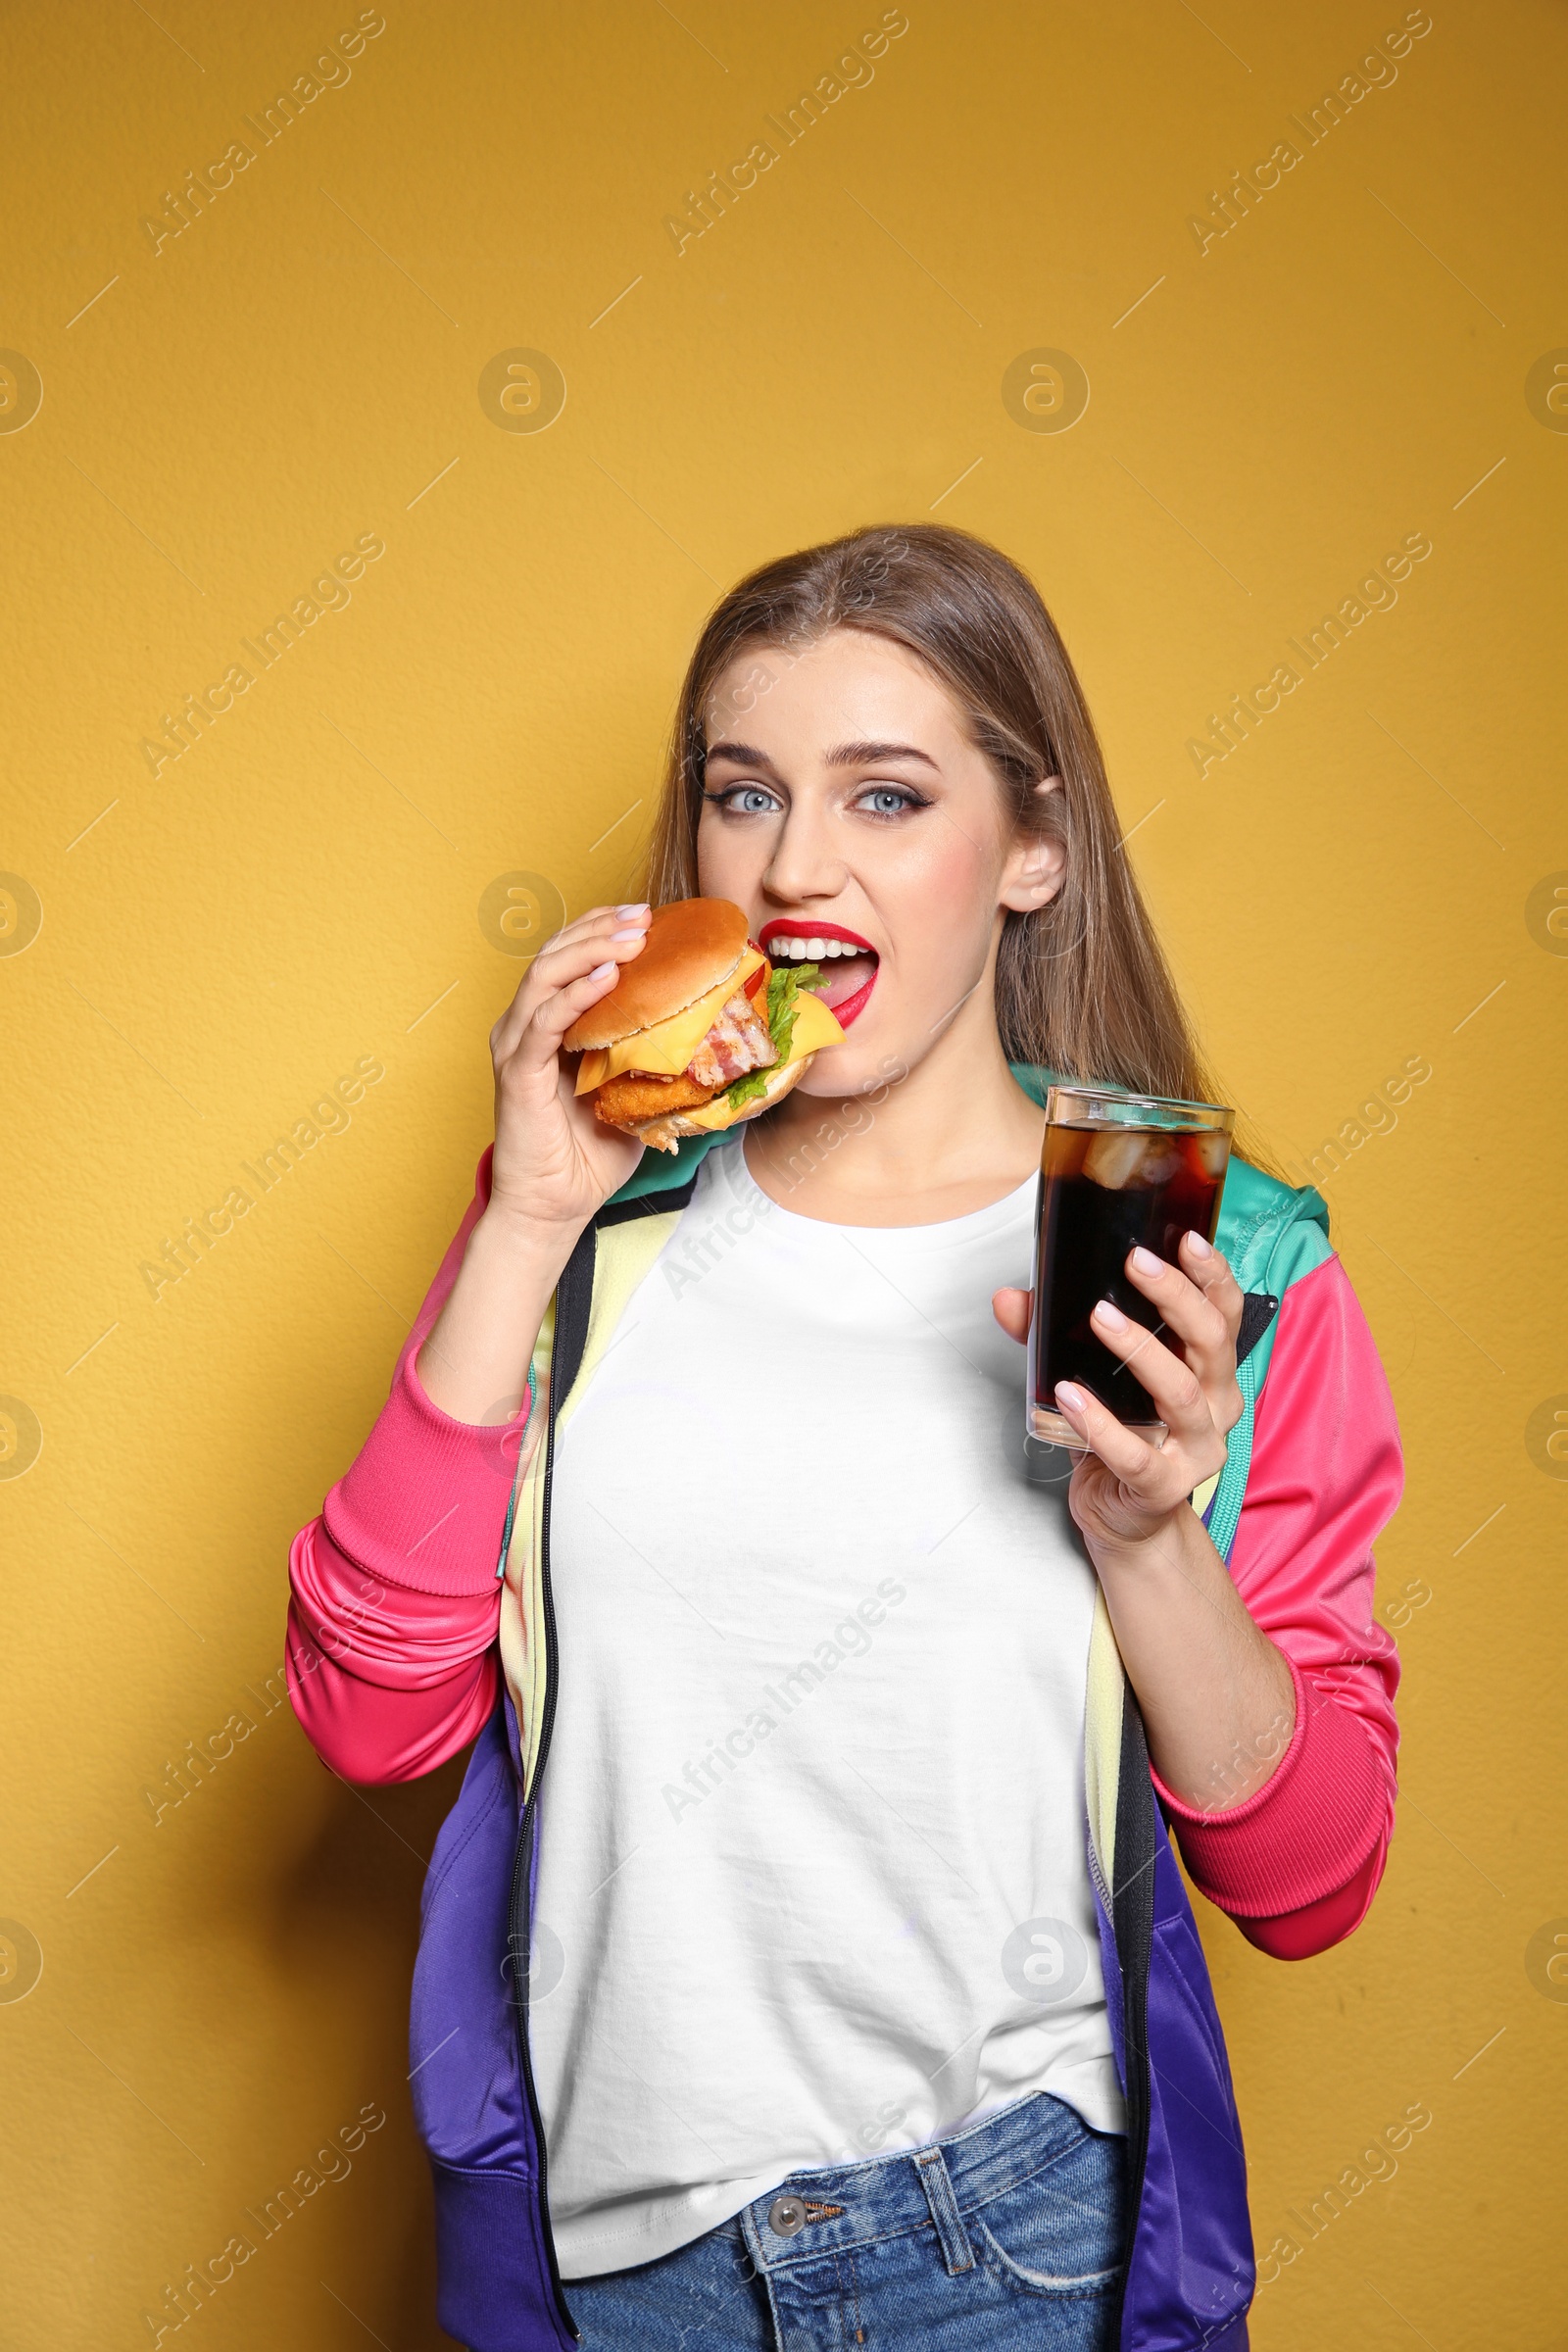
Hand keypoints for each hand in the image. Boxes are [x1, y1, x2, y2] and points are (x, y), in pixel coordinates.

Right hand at [486, 902, 651, 1239]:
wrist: (556, 1208)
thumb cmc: (591, 1157)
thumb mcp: (635, 1095)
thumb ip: (657, 1060)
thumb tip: (716, 1037)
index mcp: (549, 1026)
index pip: (569, 958)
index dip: (602, 929)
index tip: (648, 917)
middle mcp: (525, 1027)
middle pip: (554, 954)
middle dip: (599, 928)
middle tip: (643, 917)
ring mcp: (517, 1047)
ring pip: (544, 976)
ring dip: (589, 949)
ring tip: (630, 939)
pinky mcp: (517, 1073)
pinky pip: (543, 1022)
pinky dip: (575, 994)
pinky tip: (607, 977)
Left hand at [992, 1234, 1244, 1556]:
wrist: (1124, 1518)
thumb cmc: (1121, 1435)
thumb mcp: (1092, 1376)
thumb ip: (1053, 1335)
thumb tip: (1009, 1298)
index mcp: (1210, 1370)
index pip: (1225, 1313)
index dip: (1213, 1275)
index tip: (1186, 1239)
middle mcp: (1216, 1404)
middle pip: (1211, 1340)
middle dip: (1175, 1295)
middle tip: (1135, 1261)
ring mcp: (1196, 1449)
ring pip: (1179, 1392)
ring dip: (1138, 1348)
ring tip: (1098, 1317)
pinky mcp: (1164, 1486)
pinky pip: (1134, 1454)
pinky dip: (1099, 1424)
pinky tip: (1071, 1397)